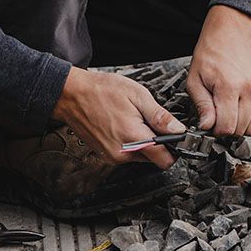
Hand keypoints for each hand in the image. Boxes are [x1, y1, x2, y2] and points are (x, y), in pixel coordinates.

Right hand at [52, 67, 184, 168]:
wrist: (72, 94)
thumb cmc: (102, 91)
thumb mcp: (138, 96)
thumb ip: (160, 116)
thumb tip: (178, 129)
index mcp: (133, 138)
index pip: (165, 159)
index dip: (176, 148)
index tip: (177, 137)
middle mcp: (122, 152)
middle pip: (155, 159)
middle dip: (159, 143)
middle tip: (153, 123)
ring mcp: (112, 155)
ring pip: (142, 157)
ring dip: (145, 143)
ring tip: (137, 121)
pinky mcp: (106, 154)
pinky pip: (128, 154)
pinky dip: (133, 142)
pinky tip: (126, 125)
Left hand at [187, 5, 250, 136]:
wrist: (230, 37)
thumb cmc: (211, 56)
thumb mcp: (195, 80)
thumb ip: (202, 105)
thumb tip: (206, 127)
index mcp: (229, 86)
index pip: (227, 127)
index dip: (217, 131)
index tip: (212, 124)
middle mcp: (250, 88)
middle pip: (242, 129)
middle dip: (229, 128)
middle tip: (221, 117)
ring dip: (243, 125)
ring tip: (233, 112)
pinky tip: (247, 111)